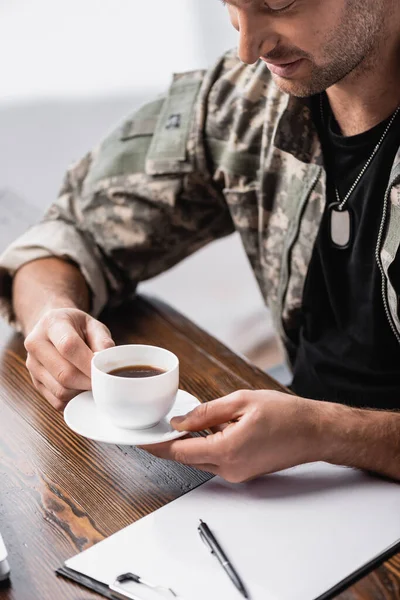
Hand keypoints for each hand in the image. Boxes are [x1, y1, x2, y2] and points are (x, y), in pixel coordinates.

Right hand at [24, 308, 114, 409]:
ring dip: (82, 391)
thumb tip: (107, 364)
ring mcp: (32, 365)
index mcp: (52, 324)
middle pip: (64, 373)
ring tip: (93, 382)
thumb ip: (103, 341)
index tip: (104, 371)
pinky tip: (82, 388)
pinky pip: (57, 401)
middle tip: (103, 380)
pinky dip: (74, 399)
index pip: (68, 346)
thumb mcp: (93, 325)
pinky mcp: (35, 382)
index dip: (88, 362)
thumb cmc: (77, 327)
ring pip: (60, 390)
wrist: (53, 329)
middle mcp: (36, 344)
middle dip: (88, 381)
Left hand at [143, 390, 321, 482]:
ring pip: (201, 459)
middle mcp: (230, 469)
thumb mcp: (241, 402)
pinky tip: (207, 428)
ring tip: (181, 422)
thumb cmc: (286, 415)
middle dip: (169, 442)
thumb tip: (180, 421)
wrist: (315, 431)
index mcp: (227, 451)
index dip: (156, 444)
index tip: (140, 437)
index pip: (179, 451)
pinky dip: (206, 445)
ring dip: (189, 443)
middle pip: (187, 458)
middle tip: (154, 426)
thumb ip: (207, 412)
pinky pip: (216, 459)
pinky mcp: (244, 472)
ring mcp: (238, 474)